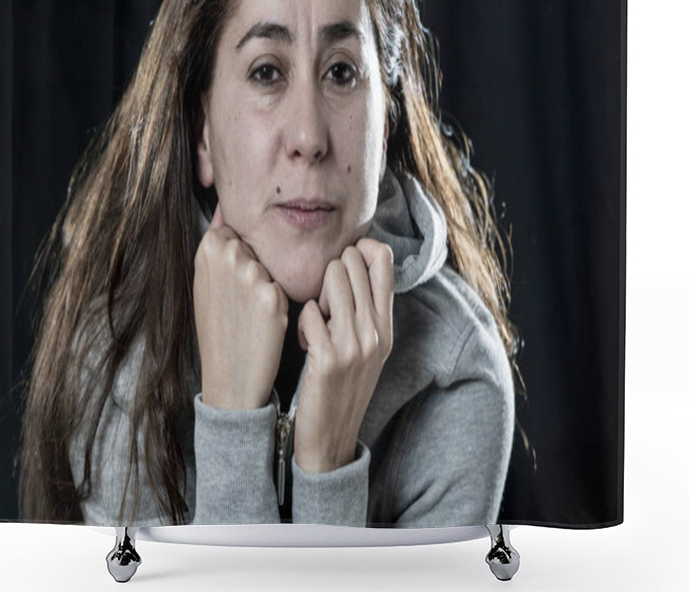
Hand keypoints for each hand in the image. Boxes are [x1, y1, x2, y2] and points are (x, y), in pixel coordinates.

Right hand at [193, 203, 288, 409]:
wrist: (228, 377)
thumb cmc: (218, 328)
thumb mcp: (206, 282)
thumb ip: (218, 247)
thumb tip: (229, 210)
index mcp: (207, 247)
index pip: (237, 229)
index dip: (239, 256)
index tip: (229, 283)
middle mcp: (227, 255)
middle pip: (258, 246)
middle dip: (255, 269)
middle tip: (240, 302)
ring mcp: (250, 273)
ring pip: (272, 267)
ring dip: (268, 286)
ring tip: (250, 313)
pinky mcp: (272, 294)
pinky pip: (284, 287)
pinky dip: (279, 303)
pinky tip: (263, 322)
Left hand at [293, 238, 393, 473]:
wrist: (331, 440)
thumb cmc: (343, 387)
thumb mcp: (368, 348)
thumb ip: (367, 310)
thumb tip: (355, 263)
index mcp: (386, 324)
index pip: (384, 258)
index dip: (360, 248)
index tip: (343, 267)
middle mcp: (375, 330)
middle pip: (351, 261)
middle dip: (330, 274)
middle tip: (324, 305)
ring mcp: (354, 344)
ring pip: (331, 279)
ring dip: (316, 296)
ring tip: (315, 323)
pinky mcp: (329, 358)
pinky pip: (309, 312)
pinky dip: (302, 323)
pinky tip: (305, 344)